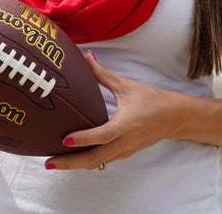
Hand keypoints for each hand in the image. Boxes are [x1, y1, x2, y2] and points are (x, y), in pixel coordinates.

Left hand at [45, 52, 180, 170]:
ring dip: (76, 165)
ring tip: (54, 162)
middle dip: (70, 163)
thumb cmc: (150, 99)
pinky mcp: (124, 154)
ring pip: (97, 163)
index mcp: (126, 124)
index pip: (102, 135)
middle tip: (48, 163)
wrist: (173, 118)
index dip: (83, 139)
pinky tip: (73, 158)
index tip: (64, 140)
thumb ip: (103, 74)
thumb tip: (87, 56)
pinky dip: (87, 161)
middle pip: (95, 159)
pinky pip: (103, 161)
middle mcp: (125, 142)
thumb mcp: (126, 85)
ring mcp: (124, 151)